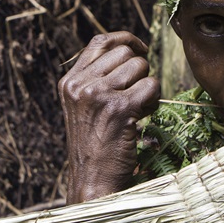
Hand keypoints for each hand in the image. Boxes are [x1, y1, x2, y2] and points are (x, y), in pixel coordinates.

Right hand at [60, 32, 160, 202]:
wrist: (92, 183)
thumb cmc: (95, 149)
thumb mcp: (84, 109)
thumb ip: (97, 81)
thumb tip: (130, 53)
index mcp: (70, 83)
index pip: (100, 41)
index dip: (126, 40)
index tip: (141, 49)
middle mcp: (80, 85)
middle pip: (125, 52)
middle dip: (139, 71)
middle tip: (135, 97)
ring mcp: (98, 95)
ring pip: (140, 66)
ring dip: (147, 87)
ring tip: (137, 110)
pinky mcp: (119, 108)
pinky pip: (151, 86)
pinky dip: (154, 102)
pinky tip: (141, 119)